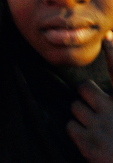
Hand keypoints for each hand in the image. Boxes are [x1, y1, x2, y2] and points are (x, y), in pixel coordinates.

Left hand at [68, 34, 112, 162]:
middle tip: (97, 112)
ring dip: (83, 118)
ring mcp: (101, 126)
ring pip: (75, 107)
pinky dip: (77, 134)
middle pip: (85, 88)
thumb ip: (112, 100)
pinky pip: (70, 126)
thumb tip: (89, 90)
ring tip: (99, 132)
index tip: (109, 35)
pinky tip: (92, 143)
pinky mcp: (87, 142)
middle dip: (87, 97)